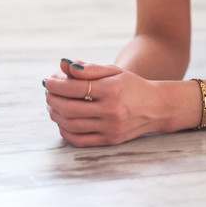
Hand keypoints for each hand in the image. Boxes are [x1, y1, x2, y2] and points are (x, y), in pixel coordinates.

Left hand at [44, 59, 174, 146]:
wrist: (158, 107)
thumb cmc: (133, 86)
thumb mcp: (115, 71)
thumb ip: (90, 69)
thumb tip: (64, 66)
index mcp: (112, 89)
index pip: (75, 87)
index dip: (56, 84)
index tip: (47, 80)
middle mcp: (112, 110)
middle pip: (69, 107)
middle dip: (52, 99)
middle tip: (48, 93)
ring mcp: (111, 128)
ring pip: (71, 124)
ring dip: (55, 114)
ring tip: (52, 105)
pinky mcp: (111, 140)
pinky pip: (80, 140)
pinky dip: (65, 131)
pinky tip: (62, 121)